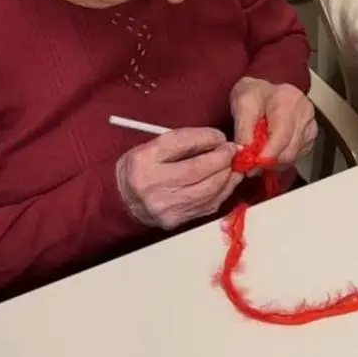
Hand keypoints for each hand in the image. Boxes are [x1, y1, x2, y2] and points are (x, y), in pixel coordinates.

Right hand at [116, 127, 242, 229]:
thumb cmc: (141, 170)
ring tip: (233, 165)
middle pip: (198, 170)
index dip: (207, 138)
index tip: (219, 136)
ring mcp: (166, 206)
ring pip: (209, 190)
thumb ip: (184, 141)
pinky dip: (223, 191)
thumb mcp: (154, 147)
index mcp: (144, 160)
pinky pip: (209, 205)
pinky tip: (227, 181)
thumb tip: (217, 141)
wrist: (123, 200)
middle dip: (223, 158)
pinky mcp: (177, 220)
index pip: (181, 143)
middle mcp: (153, 185)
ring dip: (228, 176)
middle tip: (233, 151)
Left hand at [230, 77, 316, 167]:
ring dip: (273, 162)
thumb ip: (243, 128)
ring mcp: (310, 127)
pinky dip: (281, 160)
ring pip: (293, 158)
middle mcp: (305, 114)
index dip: (266, 156)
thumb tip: (245, 151)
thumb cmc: (254, 94)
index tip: (250, 165)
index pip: (282, 137)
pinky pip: (296, 157)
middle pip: (289, 151)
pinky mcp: (309, 138)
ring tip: (257, 155)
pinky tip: (269, 152)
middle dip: (267, 162)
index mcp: (290, 102)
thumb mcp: (242, 104)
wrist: (264, 91)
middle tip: (249, 165)